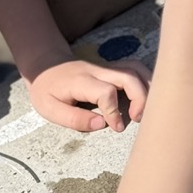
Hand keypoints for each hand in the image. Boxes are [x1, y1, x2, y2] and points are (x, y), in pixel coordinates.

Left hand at [27, 57, 150, 132]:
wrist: (45, 65)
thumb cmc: (47, 89)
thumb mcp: (49, 108)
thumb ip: (74, 119)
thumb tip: (101, 124)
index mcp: (81, 81)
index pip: (106, 91)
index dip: (114, 111)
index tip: (116, 127)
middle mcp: (97, 71)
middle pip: (128, 76)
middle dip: (140, 98)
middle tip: (138, 119)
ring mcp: (106, 68)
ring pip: (135, 69)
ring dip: (147, 87)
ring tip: (146, 109)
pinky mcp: (112, 70)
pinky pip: (134, 70)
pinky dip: (145, 82)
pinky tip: (145, 99)